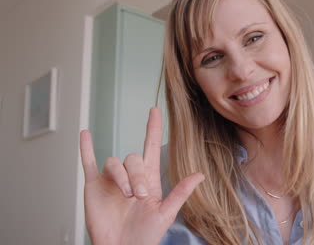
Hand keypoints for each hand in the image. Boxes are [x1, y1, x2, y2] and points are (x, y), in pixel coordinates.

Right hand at [80, 107, 203, 244]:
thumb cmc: (144, 236)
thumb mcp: (166, 213)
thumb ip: (181, 192)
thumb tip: (200, 175)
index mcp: (148, 180)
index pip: (150, 147)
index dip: (153, 128)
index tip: (155, 110)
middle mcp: (130, 177)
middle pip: (133, 158)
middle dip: (136, 175)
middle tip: (138, 195)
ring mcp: (111, 180)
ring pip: (114, 162)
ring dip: (121, 176)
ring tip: (125, 195)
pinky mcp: (94, 186)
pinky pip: (88, 162)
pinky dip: (86, 148)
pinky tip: (85, 135)